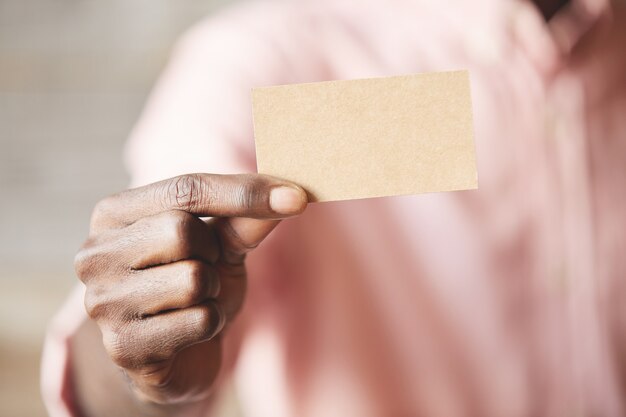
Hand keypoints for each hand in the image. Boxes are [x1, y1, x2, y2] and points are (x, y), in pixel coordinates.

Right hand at [74, 173, 306, 404]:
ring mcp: (102, 302)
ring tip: (193, 302)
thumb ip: (245, 220)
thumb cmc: (193, 285)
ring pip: (193, 279)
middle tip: (202, 269)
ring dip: (211, 293)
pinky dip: (210, 325)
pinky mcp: (122, 346)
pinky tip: (187, 332)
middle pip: (181, 230)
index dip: (245, 192)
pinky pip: (198, 321)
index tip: (297, 198)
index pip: (185, 189)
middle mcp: (95, 254)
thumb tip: (291, 196)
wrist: (175, 353)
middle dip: (211, 253)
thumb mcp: (221, 245)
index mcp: (114, 214)